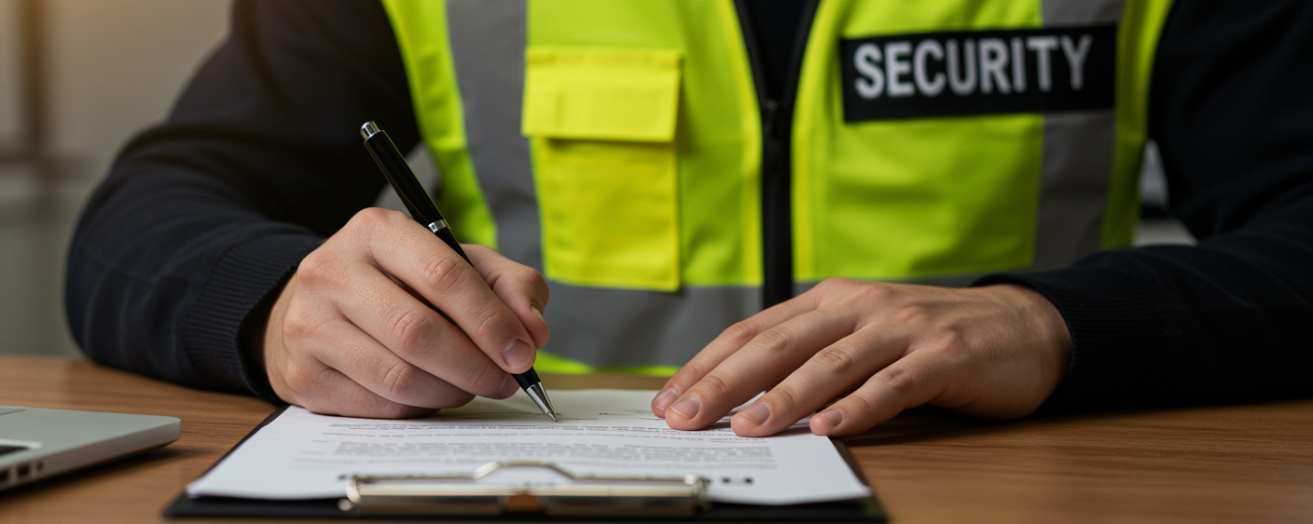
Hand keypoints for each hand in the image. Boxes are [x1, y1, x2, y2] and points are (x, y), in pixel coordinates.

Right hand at [258, 208, 548, 417]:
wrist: (318, 306)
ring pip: (398, 377)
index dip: (490, 321)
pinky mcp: (302, 375)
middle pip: (418, 332)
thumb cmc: (402, 284)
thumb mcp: (459, 264)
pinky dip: (418, 408)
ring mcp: (308, 325)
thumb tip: (534, 332)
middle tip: (505, 381)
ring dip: (450, 392)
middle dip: (475, 365)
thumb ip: (509, 286)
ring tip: (470, 386)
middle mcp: (332, 271)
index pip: (443, 275)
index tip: (523, 353)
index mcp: (376, 232)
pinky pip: (377, 407)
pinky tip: (429, 393)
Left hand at [650, 279, 1070, 436]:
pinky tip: (830, 429)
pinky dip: (859, 406)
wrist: (1021, 327)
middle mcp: (858, 306)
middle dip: (725, 383)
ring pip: (831, 363)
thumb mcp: (860, 337)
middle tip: (686, 417)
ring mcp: (901, 328)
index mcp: (829, 301)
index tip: (669, 401)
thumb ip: (810, 358)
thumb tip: (738, 399)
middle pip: (778, 345)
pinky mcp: (943, 356)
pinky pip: (893, 384)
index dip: (707, 366)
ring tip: (748, 428)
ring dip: (785, 397)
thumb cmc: (927, 340)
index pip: (753, 333)